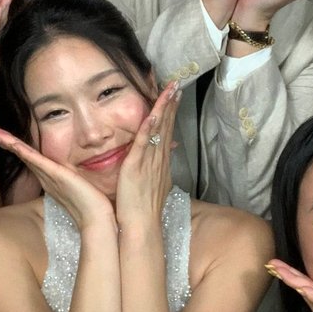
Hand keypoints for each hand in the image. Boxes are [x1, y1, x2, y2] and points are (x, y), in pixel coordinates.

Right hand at [0, 128, 114, 230]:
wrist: (96, 219)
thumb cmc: (94, 205)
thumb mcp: (86, 186)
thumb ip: (83, 178)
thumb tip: (91, 169)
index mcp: (54, 180)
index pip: (35, 161)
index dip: (22, 150)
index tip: (9, 140)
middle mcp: (47, 178)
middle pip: (25, 157)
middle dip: (10, 144)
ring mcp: (49, 177)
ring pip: (26, 156)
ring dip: (10, 143)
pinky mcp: (54, 175)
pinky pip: (34, 159)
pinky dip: (21, 149)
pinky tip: (11, 142)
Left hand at [114, 81, 180, 229]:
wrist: (142, 226)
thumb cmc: (142, 210)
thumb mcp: (153, 187)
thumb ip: (156, 173)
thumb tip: (159, 165)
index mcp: (161, 163)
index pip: (167, 132)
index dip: (170, 113)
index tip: (174, 96)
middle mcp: (159, 159)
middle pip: (167, 126)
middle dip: (171, 104)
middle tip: (176, 85)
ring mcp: (149, 162)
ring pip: (159, 130)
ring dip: (164, 109)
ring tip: (170, 90)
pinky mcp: (136, 166)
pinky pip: (143, 143)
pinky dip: (148, 127)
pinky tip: (152, 113)